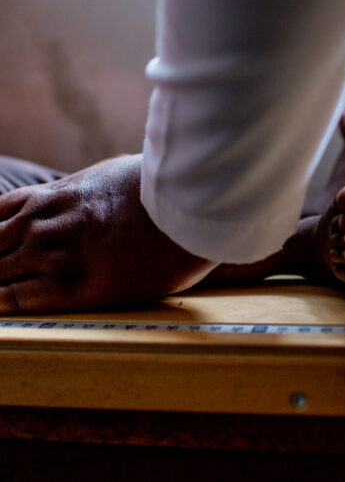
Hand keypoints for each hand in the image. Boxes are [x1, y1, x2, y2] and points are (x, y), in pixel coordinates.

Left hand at [0, 155, 217, 313]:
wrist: (189, 206)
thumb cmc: (162, 191)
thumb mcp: (115, 172)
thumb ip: (90, 187)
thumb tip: (103, 179)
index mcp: (51, 196)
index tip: (1, 245)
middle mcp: (43, 224)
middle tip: (3, 267)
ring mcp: (55, 254)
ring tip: (4, 287)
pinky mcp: (74, 287)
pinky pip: (16, 299)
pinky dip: (3, 304)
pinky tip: (2, 309)